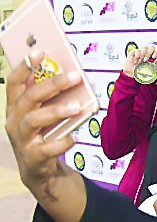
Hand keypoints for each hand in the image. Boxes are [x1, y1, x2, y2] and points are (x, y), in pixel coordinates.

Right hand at [5, 51, 80, 196]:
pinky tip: (74, 137)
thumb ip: (52, 100)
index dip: (24, 66)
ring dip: (57, 111)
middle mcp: (14, 121)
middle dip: (52, 84)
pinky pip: (46, 148)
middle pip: (29, 97)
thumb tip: (72, 78)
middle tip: (75, 77)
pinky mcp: (32, 157)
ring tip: (77, 106)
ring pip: (34, 120)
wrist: (40, 171)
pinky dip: (61, 142)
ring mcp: (21, 140)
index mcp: (16, 107)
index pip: (14, 82)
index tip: (39, 51)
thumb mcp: (45, 115)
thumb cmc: (44, 136)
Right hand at [123, 44, 156, 78]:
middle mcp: (148, 51)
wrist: (132, 73)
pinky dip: (137, 56)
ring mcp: (141, 50)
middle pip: (152, 46)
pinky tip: (135, 62)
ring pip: (144, 46)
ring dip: (143, 54)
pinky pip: (137, 50)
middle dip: (149, 53)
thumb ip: (156, 66)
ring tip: (140, 62)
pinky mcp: (134, 51)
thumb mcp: (151, 70)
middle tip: (146, 60)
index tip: (153, 57)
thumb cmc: (143, 71)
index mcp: (154, 55)